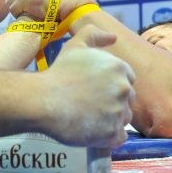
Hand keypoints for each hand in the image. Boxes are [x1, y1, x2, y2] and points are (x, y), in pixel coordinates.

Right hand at [40, 24, 135, 147]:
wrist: (44, 100)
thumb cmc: (59, 72)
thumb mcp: (75, 45)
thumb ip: (94, 35)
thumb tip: (113, 37)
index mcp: (119, 68)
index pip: (127, 79)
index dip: (111, 85)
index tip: (96, 90)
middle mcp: (124, 89)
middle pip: (126, 99)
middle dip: (113, 102)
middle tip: (90, 104)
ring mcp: (119, 113)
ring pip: (123, 119)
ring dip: (111, 119)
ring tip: (90, 118)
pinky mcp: (112, 134)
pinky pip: (119, 137)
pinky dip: (109, 137)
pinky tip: (94, 132)